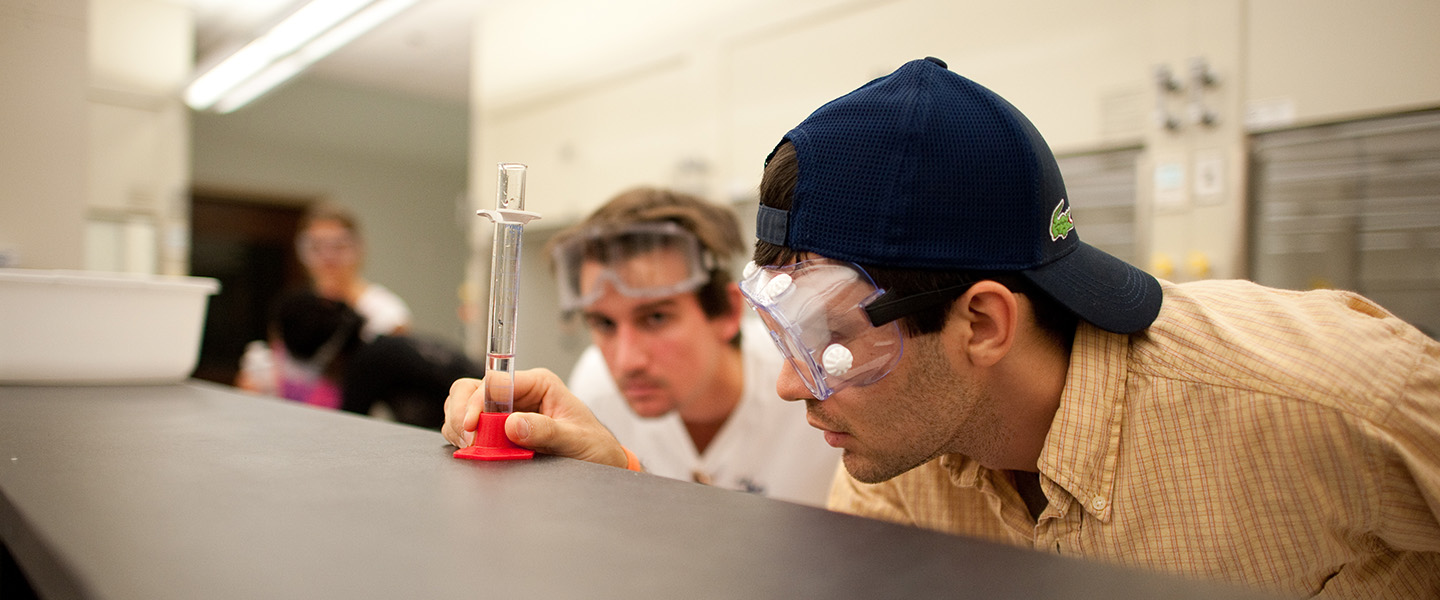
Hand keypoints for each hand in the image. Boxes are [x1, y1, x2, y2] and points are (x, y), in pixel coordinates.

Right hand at [442, 369, 628, 468]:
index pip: (493, 381)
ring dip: (461, 430)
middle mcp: (517, 393)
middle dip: (462, 415)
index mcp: (538, 384)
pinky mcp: (497, 430)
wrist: (600, 462)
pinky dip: (465, 441)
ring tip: (475, 449)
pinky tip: (477, 452)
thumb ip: (546, 432)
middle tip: (468, 441)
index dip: (476, 402)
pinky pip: (468, 429)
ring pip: (463, 409)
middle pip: (469, 390)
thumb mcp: (576, 439)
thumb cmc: (593, 446)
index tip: (473, 426)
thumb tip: (513, 425)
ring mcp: (504, 411)